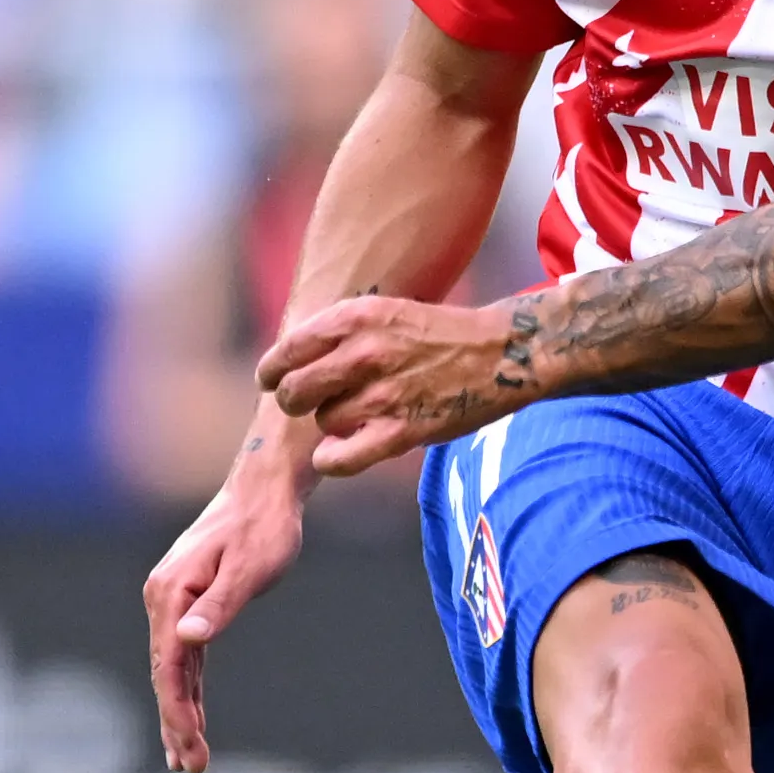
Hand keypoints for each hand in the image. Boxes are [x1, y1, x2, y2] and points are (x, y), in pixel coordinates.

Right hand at [142, 444, 308, 772]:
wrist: (264, 490)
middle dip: (177, 725)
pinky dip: (188, 689)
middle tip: (192, 769)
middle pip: (166, 675)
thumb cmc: (264, 528)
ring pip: (173, 669)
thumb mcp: (250, 569)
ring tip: (188, 760)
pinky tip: (192, 718)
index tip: (190, 750)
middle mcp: (163, 599)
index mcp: (171, 594)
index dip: (177, 713)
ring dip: (180, 713)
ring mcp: (173, 601)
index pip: (170, 667)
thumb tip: (188, 638)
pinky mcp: (189, 602)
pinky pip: (185, 657)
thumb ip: (219, 606)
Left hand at [256, 293, 525, 479]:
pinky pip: (341, 457)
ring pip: (322, 423)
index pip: (287, 351)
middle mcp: (365, 353)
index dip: (271, 372)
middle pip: (295, 391)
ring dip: (331, 425)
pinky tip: (338, 453)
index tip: (271, 381)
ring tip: (355, 416)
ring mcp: (385, 394)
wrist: (501, 352)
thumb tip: (289, 361)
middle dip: (294, 402)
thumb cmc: (438, 334)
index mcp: (356, 318)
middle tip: (307, 405)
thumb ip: (339, 333)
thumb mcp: (384, 313)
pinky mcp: (403, 430)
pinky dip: (332, 459)